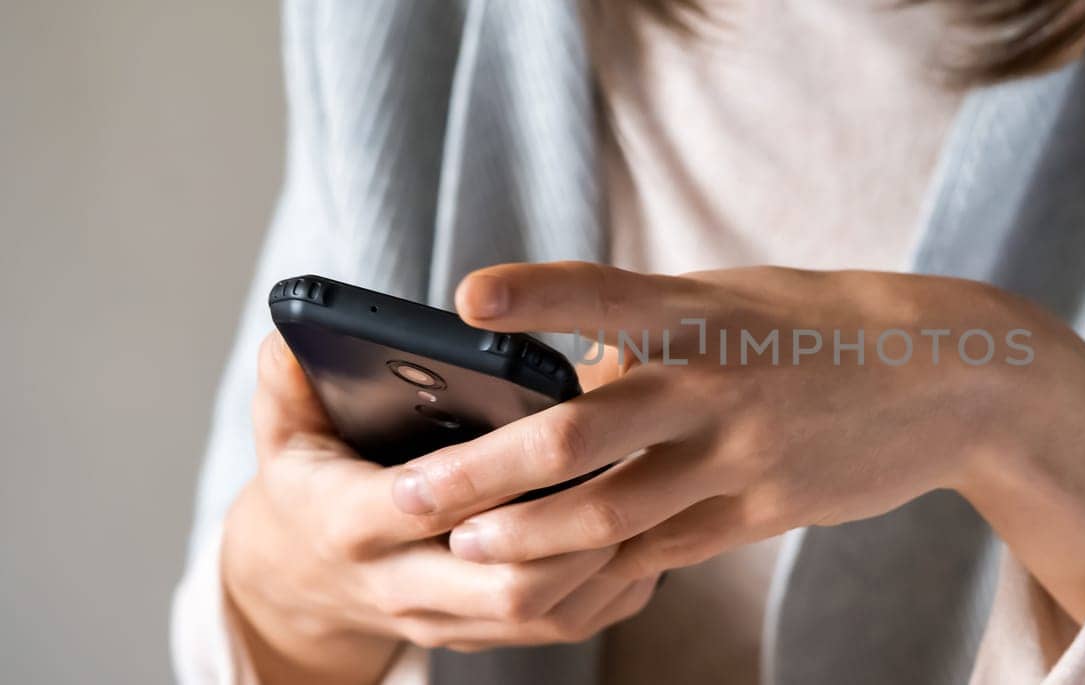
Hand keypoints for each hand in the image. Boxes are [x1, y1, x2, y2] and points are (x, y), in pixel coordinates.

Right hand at [221, 333, 659, 683]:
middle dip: (569, 533)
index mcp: (351, 525)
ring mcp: (449, 621)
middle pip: (502, 582)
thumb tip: (291, 336)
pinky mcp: (488, 637)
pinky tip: (648, 535)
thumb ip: (289, 382)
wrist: (305, 580)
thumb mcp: (284, 434)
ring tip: (650, 495)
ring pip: (543, 612)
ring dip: (602, 561)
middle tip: (624, 467)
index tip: (534, 434)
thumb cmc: (310, 487)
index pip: (421, 507)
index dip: (477, 479)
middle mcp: (402, 586)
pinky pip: (565, 626)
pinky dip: (612, 586)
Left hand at [394, 262, 1084, 622]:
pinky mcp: (763, 509)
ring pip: (614, 509)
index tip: (467, 298)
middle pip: (581, 432)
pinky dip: (608, 564)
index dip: (539, 295)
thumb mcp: (737, 302)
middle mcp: (714, 383)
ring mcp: (740, 455)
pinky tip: (560, 577)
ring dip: (532, 535)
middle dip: (485, 469)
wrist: (947, 376)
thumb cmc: (823, 326)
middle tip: (407, 494)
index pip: (607, 296)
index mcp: (703, 312)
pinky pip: (667, 548)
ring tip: (469, 549)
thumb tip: (568, 376)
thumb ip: (653, 332)